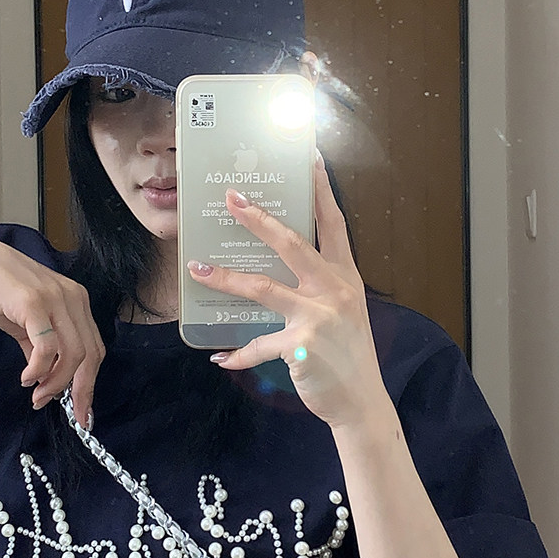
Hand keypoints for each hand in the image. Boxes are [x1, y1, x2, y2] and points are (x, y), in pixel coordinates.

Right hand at [0, 229, 105, 426]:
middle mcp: (72, 298)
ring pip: (72, 353)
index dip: (90, 383)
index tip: (82, 411)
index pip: (94, 348)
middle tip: (68, 413)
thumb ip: (40, 349)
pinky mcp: (34, 303)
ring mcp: (55, 298)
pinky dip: (39, 368)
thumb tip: (47, 379)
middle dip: (80, 390)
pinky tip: (26, 378)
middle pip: (90, 354)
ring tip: (37, 395)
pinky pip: (47, 346)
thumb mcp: (25, 324)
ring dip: (56, 382)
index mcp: (75, 301)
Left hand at [187, 156, 390, 433]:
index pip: (332, 223)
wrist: (362, 401)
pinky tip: (220, 358)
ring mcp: (318, 317)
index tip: (308, 156)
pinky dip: (237, 354)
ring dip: (225, 278)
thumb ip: (320, 284)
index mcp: (344, 276)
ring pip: (263, 288)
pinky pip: (258, 345)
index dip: (320, 189)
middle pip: (292, 244)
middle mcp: (334, 290)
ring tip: (197, 268)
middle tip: (231, 198)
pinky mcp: (300, 347)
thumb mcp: (344, 310)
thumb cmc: (349, 353)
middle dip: (258, 220)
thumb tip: (279, 264)